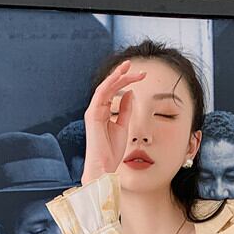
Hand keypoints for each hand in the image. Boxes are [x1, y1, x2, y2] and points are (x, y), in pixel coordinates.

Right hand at [81, 59, 146, 183]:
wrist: (104, 167)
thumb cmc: (111, 151)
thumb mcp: (123, 126)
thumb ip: (125, 109)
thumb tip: (130, 93)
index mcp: (103, 113)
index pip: (114, 92)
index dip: (126, 81)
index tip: (140, 75)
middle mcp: (97, 110)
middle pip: (110, 87)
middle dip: (122, 74)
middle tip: (134, 66)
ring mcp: (93, 111)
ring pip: (105, 87)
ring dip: (117, 75)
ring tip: (128, 66)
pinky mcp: (92, 114)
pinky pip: (101, 93)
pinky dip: (110, 82)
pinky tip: (120, 75)